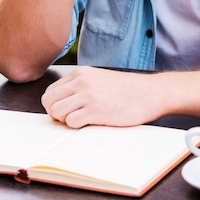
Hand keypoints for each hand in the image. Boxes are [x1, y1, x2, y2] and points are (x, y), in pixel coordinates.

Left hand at [41, 66, 163, 127]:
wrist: (150, 93)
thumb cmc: (128, 90)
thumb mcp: (100, 79)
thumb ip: (82, 86)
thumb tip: (62, 103)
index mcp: (81, 73)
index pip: (51, 91)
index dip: (56, 104)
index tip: (67, 111)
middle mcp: (82, 81)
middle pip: (49, 101)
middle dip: (56, 114)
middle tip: (71, 118)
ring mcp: (88, 95)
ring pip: (56, 112)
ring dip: (66, 120)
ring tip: (82, 120)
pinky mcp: (96, 110)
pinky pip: (71, 122)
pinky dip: (77, 126)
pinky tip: (91, 122)